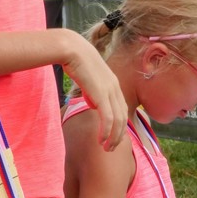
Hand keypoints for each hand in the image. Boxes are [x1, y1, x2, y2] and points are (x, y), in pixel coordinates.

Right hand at [59, 32, 127, 149]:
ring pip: (118, 121)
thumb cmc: (76, 62)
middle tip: (110, 148)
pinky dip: (106, 132)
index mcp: (114, 84)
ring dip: (113, 137)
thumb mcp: (88, 79)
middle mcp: (115, 88)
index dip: (119, 126)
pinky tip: (101, 140)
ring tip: (106, 148)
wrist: (72, 49)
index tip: (113, 137)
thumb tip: (94, 105)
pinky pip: (108, 118)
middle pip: (123, 118)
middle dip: (118, 136)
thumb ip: (93, 92)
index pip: (122, 109)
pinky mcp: (101, 94)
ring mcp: (110, 91)